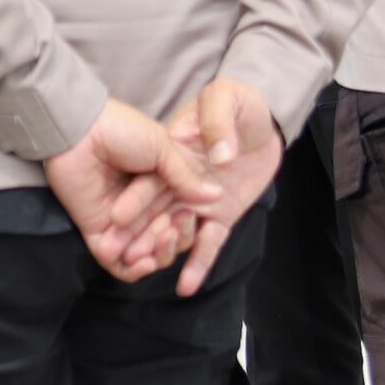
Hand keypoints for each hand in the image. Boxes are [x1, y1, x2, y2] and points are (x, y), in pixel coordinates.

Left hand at [43, 99, 220, 282]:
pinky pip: (117, 264)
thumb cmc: (121, 131)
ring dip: (156, 257)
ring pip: (145, 256)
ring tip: (156, 244)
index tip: (188, 215)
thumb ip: (185, 176)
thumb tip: (216, 196)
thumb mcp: (162, 147)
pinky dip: (132, 270)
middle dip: (173, 242)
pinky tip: (142, 260)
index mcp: (159, 189)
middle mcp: (142, 209)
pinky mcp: (98, 233)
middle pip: (165, 241)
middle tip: (170, 229)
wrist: (81, 131)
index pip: (181, 219)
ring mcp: (120, 224)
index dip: (188, 225)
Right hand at [127, 77, 287, 296]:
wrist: (266, 118)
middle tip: (120, 252)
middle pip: (154, 212)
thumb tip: (218, 155)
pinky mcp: (221, 216)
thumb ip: (216, 120)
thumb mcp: (225, 97)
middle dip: (136, 233)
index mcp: (172, 154)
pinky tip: (186, 287)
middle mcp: (179, 184)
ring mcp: (199, 203)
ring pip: (175, 232)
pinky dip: (198, 264)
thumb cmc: (240, 101)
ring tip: (150, 265)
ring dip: (161, 249)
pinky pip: (209, 244)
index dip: (134, 198)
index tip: (117, 215)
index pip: (149, 181)